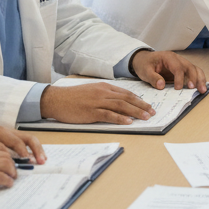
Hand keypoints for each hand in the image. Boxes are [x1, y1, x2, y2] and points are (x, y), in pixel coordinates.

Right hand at [0, 125, 43, 194]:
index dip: (8, 154)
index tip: (10, 160)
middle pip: (5, 155)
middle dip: (13, 164)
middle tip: (14, 170)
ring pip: (6, 164)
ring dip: (12, 172)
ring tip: (13, 177)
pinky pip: (0, 177)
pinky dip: (7, 180)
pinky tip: (8, 183)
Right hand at [40, 81, 154, 123]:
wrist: (56, 99)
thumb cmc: (72, 97)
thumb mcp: (91, 91)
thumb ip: (104, 94)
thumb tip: (118, 101)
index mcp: (104, 87)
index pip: (126, 92)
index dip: (139, 99)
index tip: (148, 105)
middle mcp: (103, 93)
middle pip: (127, 98)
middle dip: (142, 105)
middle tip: (152, 112)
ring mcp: (97, 102)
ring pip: (121, 106)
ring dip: (135, 112)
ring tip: (146, 117)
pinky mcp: (91, 112)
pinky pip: (108, 115)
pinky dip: (120, 118)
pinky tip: (128, 122)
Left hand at [130, 49, 207, 92]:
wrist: (144, 60)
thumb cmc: (144, 64)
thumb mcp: (145, 71)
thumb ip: (152, 78)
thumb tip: (162, 85)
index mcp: (168, 57)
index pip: (177, 67)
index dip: (179, 78)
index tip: (178, 89)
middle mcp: (177, 59)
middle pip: (189, 67)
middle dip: (194, 78)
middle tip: (194, 89)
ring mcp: (181, 64)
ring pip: (195, 69)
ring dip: (200, 79)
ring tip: (203, 90)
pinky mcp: (183, 70)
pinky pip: (194, 73)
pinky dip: (199, 79)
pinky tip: (201, 87)